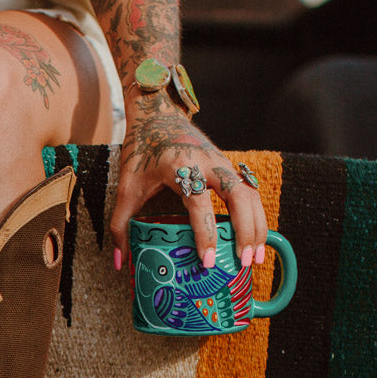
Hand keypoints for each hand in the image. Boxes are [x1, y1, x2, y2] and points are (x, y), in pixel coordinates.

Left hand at [109, 92, 266, 272]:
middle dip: (245, 231)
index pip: (199, 205)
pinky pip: (249, 191)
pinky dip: (256, 214)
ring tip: (256, 257)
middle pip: (238, 197)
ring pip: (250, 194)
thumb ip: (121, 225)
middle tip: (243, 262)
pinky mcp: (228, 165)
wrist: (157, 115)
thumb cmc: (142, 151)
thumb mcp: (127, 188)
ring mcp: (222, 162)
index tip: (207, 260)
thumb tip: (119, 262)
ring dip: (257, 226)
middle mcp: (208, 163)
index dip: (205, 234)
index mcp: (181, 167)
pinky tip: (256, 238)